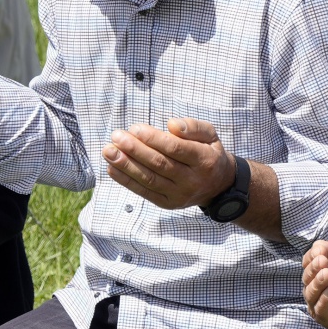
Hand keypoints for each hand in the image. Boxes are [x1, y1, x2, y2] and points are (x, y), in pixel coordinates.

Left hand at [101, 118, 234, 209]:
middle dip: (135, 150)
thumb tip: (172, 124)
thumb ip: (193, 127)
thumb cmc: (208, 153)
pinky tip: (112, 168)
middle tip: (115, 137)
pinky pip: (145, 192)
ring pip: (149, 179)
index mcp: (203, 160)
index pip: (175, 149)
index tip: (134, 128)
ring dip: (126, 165)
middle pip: (159, 164)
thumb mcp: (210, 135)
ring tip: (108, 151)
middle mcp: (192, 180)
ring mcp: (179, 195)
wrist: (219, 187)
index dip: (153, 139)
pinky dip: (126, 181)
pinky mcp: (168, 204)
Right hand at [302, 240, 327, 328]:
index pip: (307, 262)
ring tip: (326, 274)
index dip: (311, 256)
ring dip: (316, 282)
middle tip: (322, 261)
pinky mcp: (327, 318)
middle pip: (306, 277)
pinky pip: (320, 309)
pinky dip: (323, 299)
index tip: (321, 252)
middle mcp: (316, 288)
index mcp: (320, 272)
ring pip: (310, 293)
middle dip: (313, 268)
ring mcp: (319, 303)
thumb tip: (316, 246)